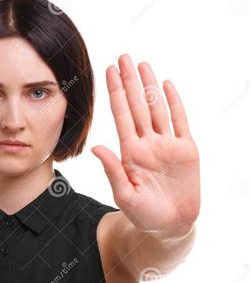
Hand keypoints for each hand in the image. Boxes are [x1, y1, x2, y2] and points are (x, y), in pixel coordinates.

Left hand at [91, 53, 199, 236]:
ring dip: (149, 86)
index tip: (108, 71)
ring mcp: (167, 145)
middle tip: (123, 56)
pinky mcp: (187, 150)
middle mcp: (147, 144)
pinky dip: (175, 103)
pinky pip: (181, 121)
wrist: (170, 226)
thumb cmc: (143, 214)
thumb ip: (113, 170)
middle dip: (130, 81)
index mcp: (131, 153)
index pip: (121, 116)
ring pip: (158, 108)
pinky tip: (166, 85)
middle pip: (137, 106)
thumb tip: (95, 147)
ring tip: (142, 64)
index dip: (116, 93)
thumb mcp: (124, 194)